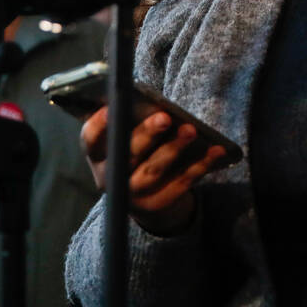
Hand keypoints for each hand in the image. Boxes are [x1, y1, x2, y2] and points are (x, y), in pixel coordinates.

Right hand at [80, 107, 226, 234]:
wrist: (141, 197)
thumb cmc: (135, 151)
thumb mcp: (125, 139)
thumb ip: (132, 123)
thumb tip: (154, 103)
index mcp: (98, 155)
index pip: (90, 140)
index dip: (98, 126)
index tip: (111, 108)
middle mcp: (110, 177)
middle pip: (126, 155)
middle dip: (146, 135)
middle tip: (164, 117)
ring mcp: (133, 194)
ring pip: (154, 170)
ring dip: (174, 149)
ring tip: (191, 130)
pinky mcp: (157, 203)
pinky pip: (181, 183)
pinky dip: (200, 166)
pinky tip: (216, 151)